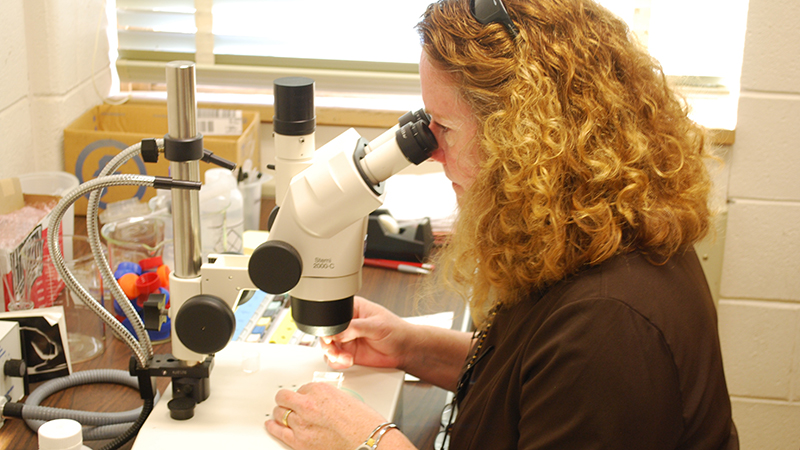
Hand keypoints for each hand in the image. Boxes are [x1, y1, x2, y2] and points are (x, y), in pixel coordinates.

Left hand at [265, 382, 389, 449]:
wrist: (368, 440)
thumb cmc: (363, 422)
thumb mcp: (345, 398)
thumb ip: (327, 398)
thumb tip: (320, 403)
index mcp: (320, 390)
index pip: (302, 388)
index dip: (304, 394)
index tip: (304, 397)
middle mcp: (308, 404)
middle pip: (285, 398)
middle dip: (288, 401)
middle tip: (289, 403)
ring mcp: (302, 423)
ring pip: (280, 413)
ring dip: (281, 412)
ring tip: (281, 413)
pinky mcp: (299, 441)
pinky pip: (279, 431)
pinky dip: (273, 426)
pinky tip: (272, 424)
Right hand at [320, 296, 411, 370]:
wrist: (405, 350)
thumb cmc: (397, 331)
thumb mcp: (376, 326)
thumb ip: (355, 328)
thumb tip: (337, 332)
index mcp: (352, 309)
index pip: (332, 316)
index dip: (328, 328)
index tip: (331, 337)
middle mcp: (347, 324)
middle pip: (326, 333)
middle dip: (329, 345)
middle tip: (336, 351)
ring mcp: (347, 339)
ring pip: (328, 348)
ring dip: (333, 355)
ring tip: (346, 358)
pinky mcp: (349, 353)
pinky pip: (334, 359)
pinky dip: (338, 363)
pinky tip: (348, 361)